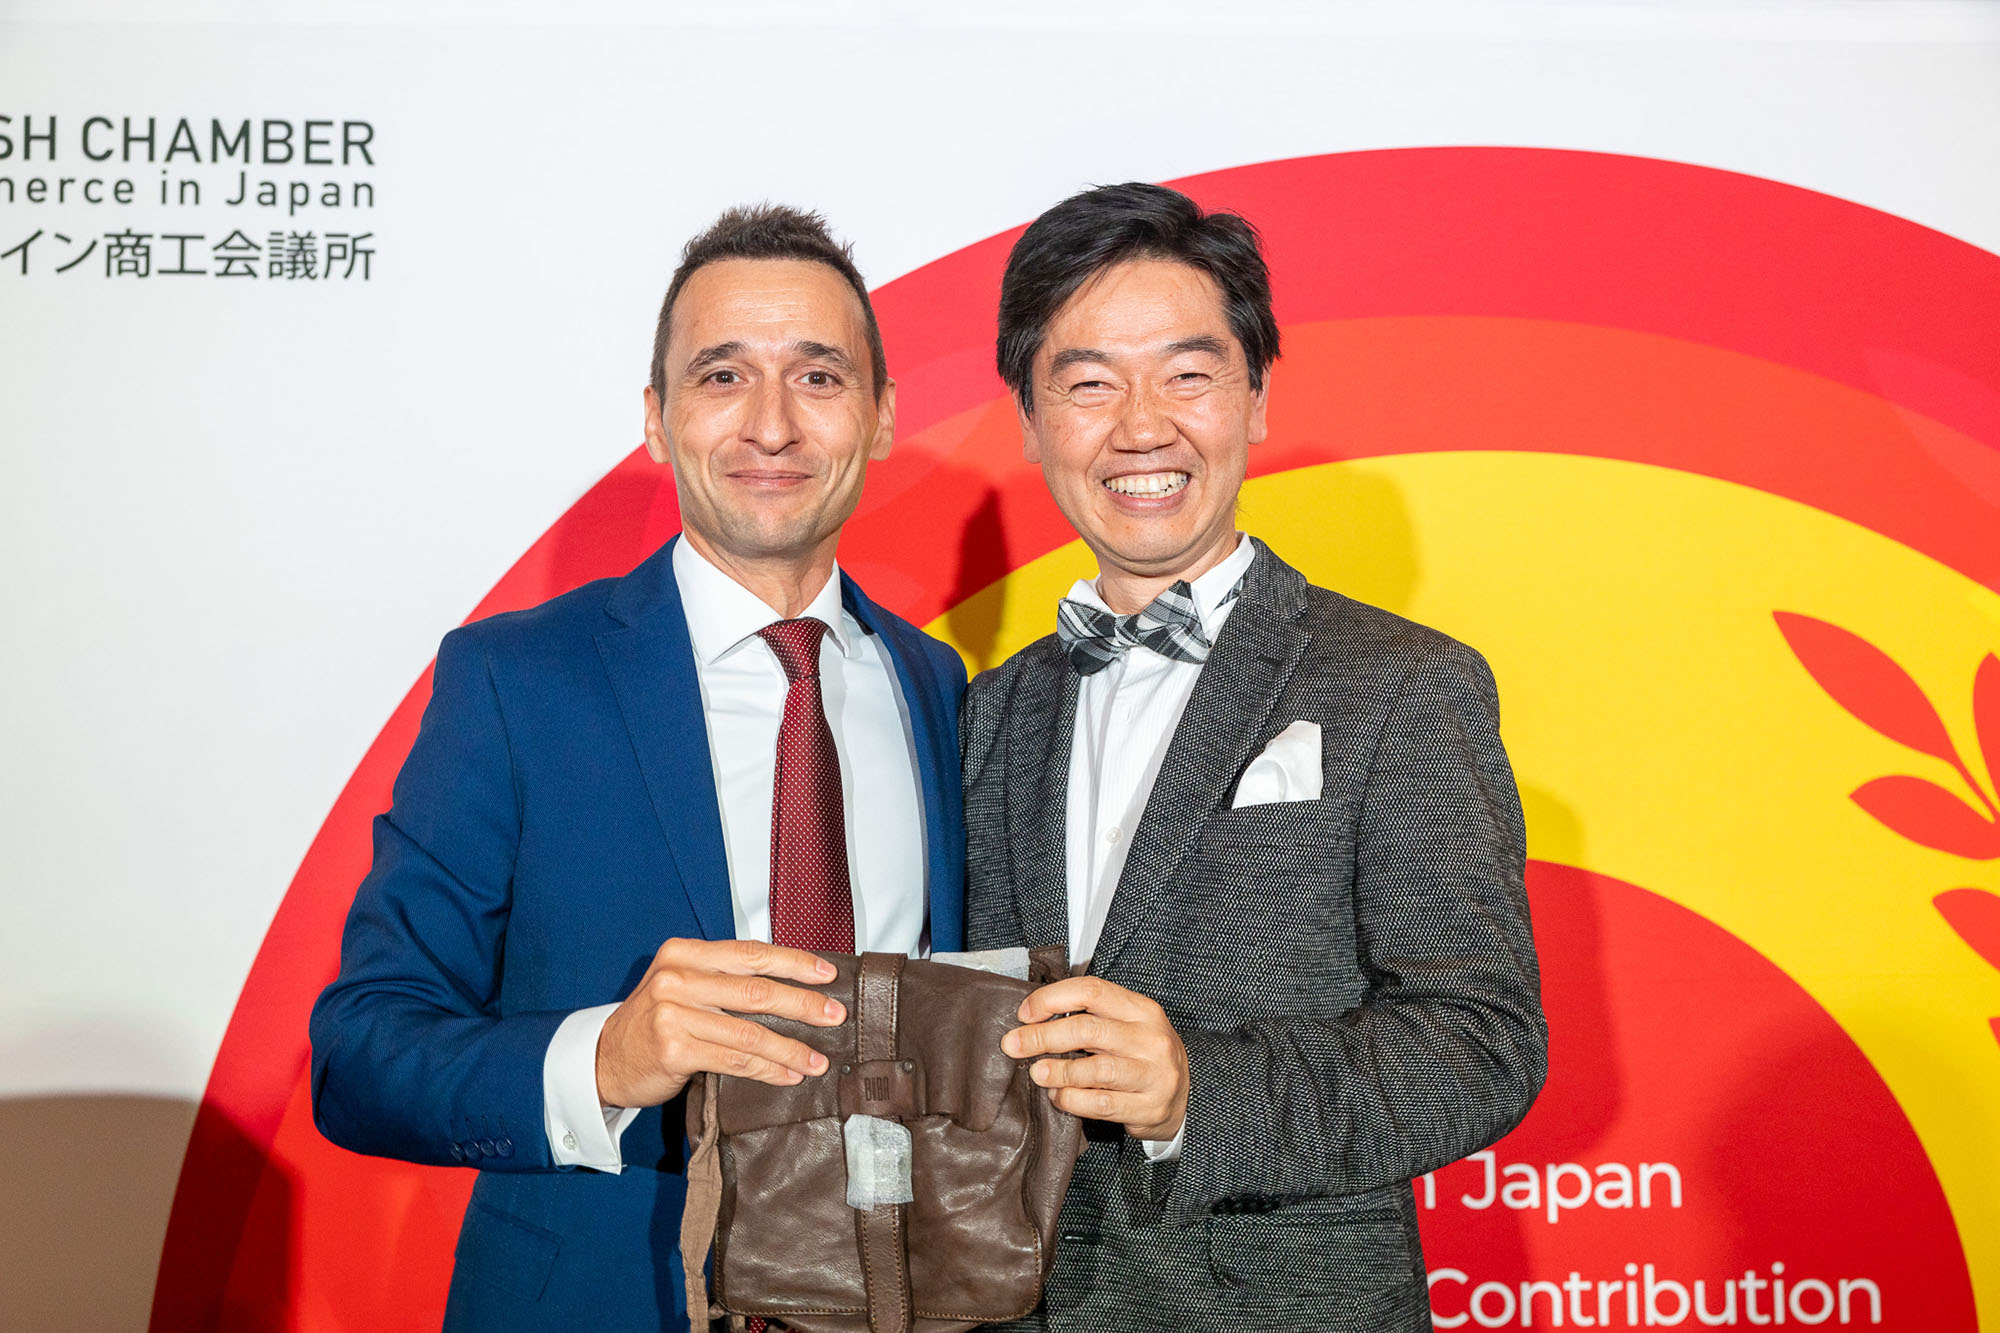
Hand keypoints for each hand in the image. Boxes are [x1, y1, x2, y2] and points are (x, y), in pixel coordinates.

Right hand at [595, 938, 845, 1108]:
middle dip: (803, 1004)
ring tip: (817, 1060)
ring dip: (791, 1048)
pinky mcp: (674, 1050)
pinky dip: (767, 1070)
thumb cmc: (653, 1023)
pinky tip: (788, 1075)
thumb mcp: (682, 985)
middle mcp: (678, 978)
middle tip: (834, 1015)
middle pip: (756, 991)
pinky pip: (734, 1061)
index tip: (826, 974)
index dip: (794, 962)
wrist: (603, 1060)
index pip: (750, 953)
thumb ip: (723, 979)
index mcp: (685, 954)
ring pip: (750, 1032)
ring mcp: (673, 1014)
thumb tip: (789, 985)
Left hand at [1000, 975, 1188, 1142]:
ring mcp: (1153, 1074)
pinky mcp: (1150, 1107)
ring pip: (1096, 1069)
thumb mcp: (1125, 1027)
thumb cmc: (1141, 1056)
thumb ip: (1089, 1018)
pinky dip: (1073, 1100)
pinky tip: (1059, 1097)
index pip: (1092, 990)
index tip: (1024, 1013)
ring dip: (1058, 1071)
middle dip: (1042, 1036)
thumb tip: (1032, 1019)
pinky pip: (1103, 1104)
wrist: (1186, 1097)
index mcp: (1141, 1009)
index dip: (1052, 998)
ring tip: (1037, 1073)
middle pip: (1088, 1029)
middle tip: (1013, 1045)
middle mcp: (1151, 1038)